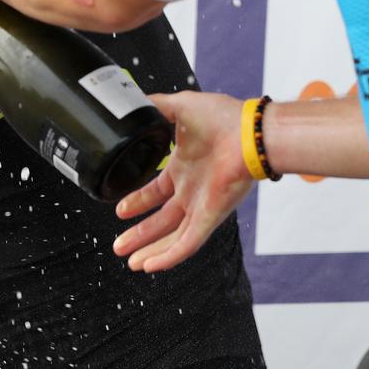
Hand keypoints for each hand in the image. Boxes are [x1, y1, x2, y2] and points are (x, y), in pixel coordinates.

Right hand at [112, 91, 253, 271]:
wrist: (250, 132)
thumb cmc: (224, 118)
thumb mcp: (179, 107)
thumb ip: (156, 106)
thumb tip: (135, 101)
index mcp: (183, 169)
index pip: (156, 193)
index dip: (137, 202)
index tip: (119, 210)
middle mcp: (192, 191)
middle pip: (161, 221)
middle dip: (139, 234)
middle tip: (119, 246)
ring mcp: (202, 206)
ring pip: (172, 236)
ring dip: (150, 250)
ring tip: (129, 261)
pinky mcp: (211, 216)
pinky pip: (189, 243)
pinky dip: (170, 256)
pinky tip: (151, 266)